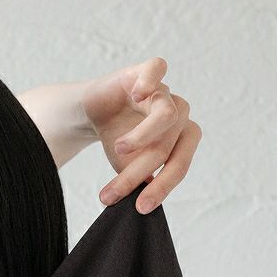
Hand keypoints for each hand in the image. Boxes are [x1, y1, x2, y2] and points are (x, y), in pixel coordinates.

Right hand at [82, 56, 201, 213]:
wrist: (95, 112)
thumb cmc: (118, 138)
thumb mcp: (128, 167)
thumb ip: (139, 182)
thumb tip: (144, 200)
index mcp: (180, 139)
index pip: (179, 165)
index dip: (162, 188)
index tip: (140, 207)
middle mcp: (178, 115)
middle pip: (166, 147)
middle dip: (138, 172)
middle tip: (111, 193)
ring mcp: (163, 91)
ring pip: (165, 116)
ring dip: (141, 138)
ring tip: (117, 149)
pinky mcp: (144, 72)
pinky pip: (157, 68)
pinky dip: (150, 82)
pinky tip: (137, 95)